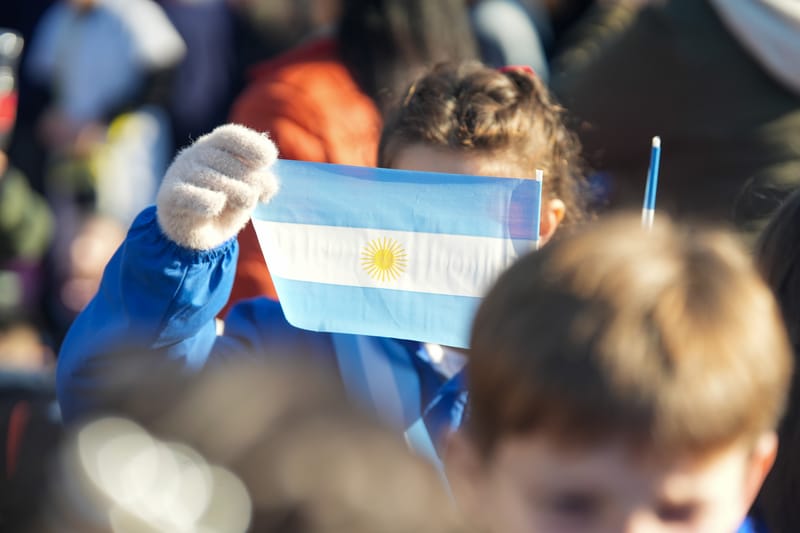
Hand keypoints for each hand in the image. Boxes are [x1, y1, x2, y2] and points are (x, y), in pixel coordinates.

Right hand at [156, 123, 278, 249]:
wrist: (191, 231)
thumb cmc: (223, 204)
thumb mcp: (246, 191)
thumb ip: (259, 182)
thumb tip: (269, 184)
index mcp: (215, 145)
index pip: (230, 136)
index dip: (251, 145)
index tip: (269, 160)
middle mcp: (195, 154)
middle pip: (228, 161)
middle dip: (251, 180)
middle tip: (257, 198)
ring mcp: (180, 173)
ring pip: (213, 179)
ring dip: (237, 194)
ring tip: (243, 205)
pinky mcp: (169, 196)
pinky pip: (190, 195)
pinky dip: (207, 201)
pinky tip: (217, 204)